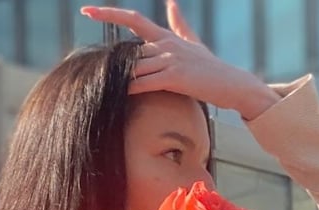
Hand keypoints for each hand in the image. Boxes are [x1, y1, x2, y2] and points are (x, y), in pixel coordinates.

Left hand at [81, 2, 279, 119]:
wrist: (232, 84)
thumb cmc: (210, 68)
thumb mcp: (192, 42)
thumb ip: (179, 23)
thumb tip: (171, 3)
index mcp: (165, 36)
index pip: (133, 19)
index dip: (109, 14)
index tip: (87, 11)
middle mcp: (165, 44)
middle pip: (129, 49)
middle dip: (109, 61)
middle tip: (87, 68)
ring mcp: (170, 60)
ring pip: (135, 66)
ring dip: (117, 76)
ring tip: (98, 84)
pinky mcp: (175, 77)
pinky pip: (146, 81)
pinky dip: (131, 87)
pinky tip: (118, 92)